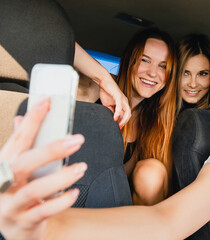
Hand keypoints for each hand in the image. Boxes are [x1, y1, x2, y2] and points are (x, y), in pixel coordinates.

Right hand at [0, 98, 86, 239]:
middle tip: (78, 140)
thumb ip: (21, 146)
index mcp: (2, 166)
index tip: (47, 101)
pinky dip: (61, 202)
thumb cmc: (19, 191)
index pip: (17, 139)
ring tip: (82, 168)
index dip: (32, 120)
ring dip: (61, 177)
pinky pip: (43, 212)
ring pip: (34, 190)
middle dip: (51, 150)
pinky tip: (75, 192)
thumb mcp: (16, 168)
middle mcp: (2, 185)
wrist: (17, 228)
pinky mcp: (23, 223)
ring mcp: (11, 206)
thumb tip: (20, 118)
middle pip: (23, 164)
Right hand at [74, 42, 130, 128]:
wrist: (103, 82)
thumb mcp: (108, 104)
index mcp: (123, 103)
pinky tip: (115, 118)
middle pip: (128, 114)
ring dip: (123, 119)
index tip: (119, 127)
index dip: (123, 121)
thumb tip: (112, 119)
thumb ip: (111, 111)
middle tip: (119, 128)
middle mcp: (125, 101)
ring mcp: (123, 99)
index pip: (126, 114)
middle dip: (125, 122)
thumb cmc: (106, 92)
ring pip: (127, 111)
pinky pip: (120, 106)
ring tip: (119, 124)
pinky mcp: (119, 96)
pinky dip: (118, 113)